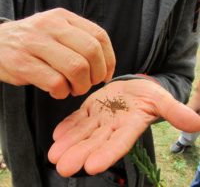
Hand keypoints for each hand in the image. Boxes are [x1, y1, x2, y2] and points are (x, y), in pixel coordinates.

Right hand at [0, 8, 114, 97]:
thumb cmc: (34, 44)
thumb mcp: (57, 33)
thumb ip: (80, 43)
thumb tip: (104, 67)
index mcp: (64, 18)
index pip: (99, 37)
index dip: (109, 60)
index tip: (105, 76)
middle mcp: (52, 26)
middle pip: (91, 53)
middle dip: (96, 76)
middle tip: (88, 84)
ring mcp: (36, 43)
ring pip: (76, 68)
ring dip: (80, 86)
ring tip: (73, 89)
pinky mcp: (23, 63)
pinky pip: (56, 83)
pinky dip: (62, 93)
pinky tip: (57, 91)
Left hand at [48, 79, 199, 176]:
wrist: (132, 88)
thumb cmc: (147, 95)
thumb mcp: (161, 99)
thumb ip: (173, 111)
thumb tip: (196, 124)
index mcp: (129, 125)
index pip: (119, 142)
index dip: (108, 153)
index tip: (93, 166)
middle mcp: (112, 125)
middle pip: (96, 142)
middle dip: (80, 154)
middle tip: (64, 167)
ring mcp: (99, 117)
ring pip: (83, 132)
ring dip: (69, 143)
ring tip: (54, 155)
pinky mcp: (90, 109)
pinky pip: (78, 118)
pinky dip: (68, 126)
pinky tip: (57, 134)